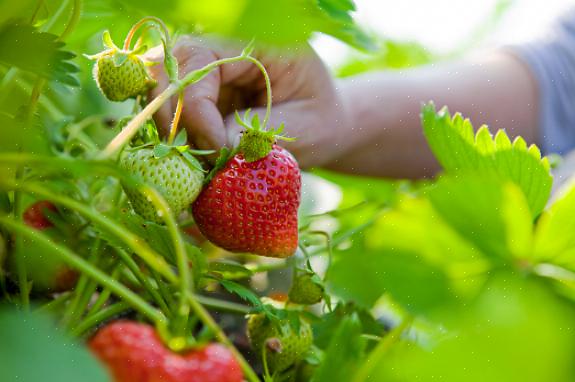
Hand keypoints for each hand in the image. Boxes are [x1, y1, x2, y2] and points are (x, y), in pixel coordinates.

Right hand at [147, 36, 347, 167]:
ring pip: (159, 90)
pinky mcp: (199, 98)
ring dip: (170, 130)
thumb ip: (260, 132)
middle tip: (198, 158)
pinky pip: (168, 113)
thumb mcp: (303, 127)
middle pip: (167, 70)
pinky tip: (196, 162)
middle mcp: (222, 51)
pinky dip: (175, 139)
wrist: (321, 127)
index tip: (217, 148)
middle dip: (173, 117)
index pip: (200, 60)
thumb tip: (218, 145)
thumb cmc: (319, 121)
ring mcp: (206, 75)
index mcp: (255, 43)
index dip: (197, 107)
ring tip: (199, 163)